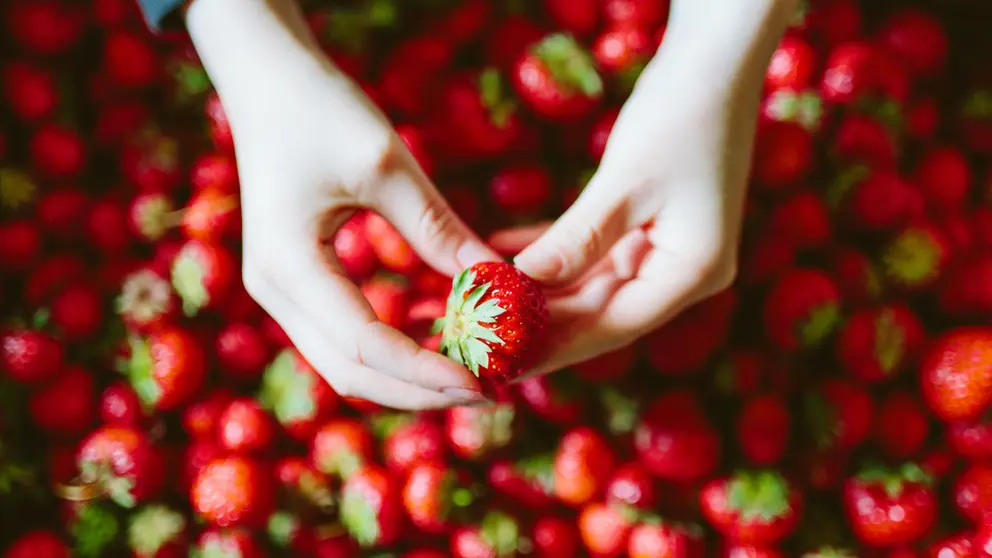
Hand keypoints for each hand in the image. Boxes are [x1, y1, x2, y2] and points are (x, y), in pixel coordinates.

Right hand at [187, 0, 498, 408]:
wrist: (265, 77)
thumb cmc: (319, 109)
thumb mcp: (387, 165)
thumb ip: (438, 230)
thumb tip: (497, 283)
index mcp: (288, 267)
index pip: (365, 346)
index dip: (426, 372)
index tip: (485, 381)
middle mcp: (273, 292)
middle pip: (351, 373)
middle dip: (420, 390)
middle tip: (488, 391)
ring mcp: (279, 290)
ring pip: (345, 363)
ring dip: (405, 378)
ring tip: (469, 377)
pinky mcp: (295, 280)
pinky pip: (343, 336)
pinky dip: (390, 351)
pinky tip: (435, 345)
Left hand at [491, 0, 796, 375]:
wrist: (715, 62)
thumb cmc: (680, 116)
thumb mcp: (624, 184)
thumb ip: (576, 240)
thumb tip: (522, 282)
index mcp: (693, 272)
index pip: (614, 326)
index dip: (555, 346)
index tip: (503, 361)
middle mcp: (683, 272)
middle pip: (601, 312)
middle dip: (540, 322)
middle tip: (481, 333)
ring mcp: (666, 250)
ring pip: (591, 285)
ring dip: (539, 289)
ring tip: (483, 296)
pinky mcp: (648, 227)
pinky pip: (592, 253)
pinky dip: (552, 253)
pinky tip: (503, 251)